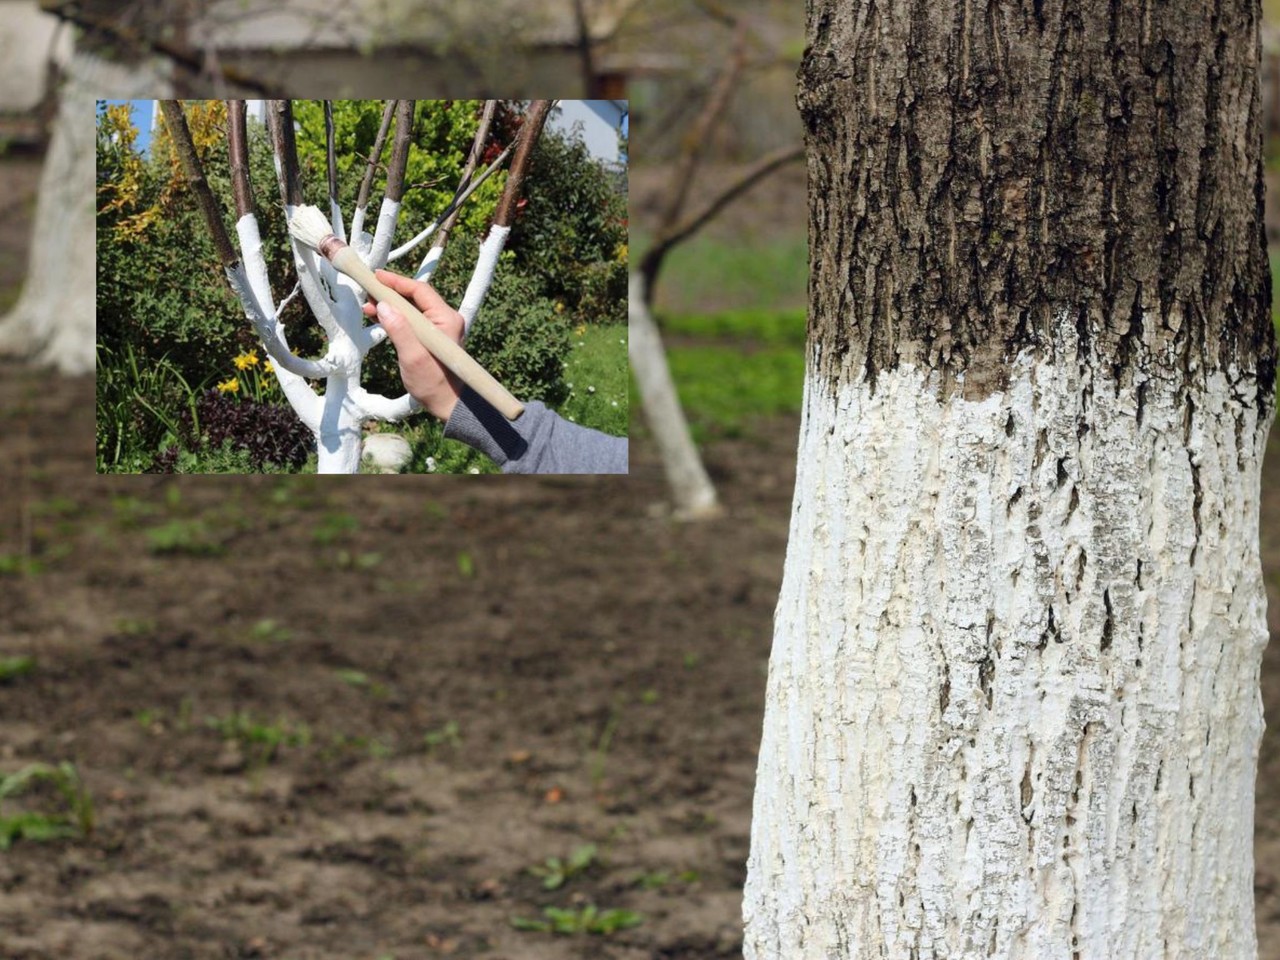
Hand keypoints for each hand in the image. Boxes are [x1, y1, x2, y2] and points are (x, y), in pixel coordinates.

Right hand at [362, 269, 463, 421]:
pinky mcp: (431, 338)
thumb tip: (383, 306)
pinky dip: (394, 318)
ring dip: (389, 306)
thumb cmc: (434, 384)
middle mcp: (445, 320)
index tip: (376, 276)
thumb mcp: (413, 357)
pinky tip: (377, 316)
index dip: (396, 282)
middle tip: (367, 290)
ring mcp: (438, 329)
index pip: (420, 290)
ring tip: (367, 305)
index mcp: (446, 319)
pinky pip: (410, 321)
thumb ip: (399, 330)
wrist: (447, 405)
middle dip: (389, 294)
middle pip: (414, 297)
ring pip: (410, 309)